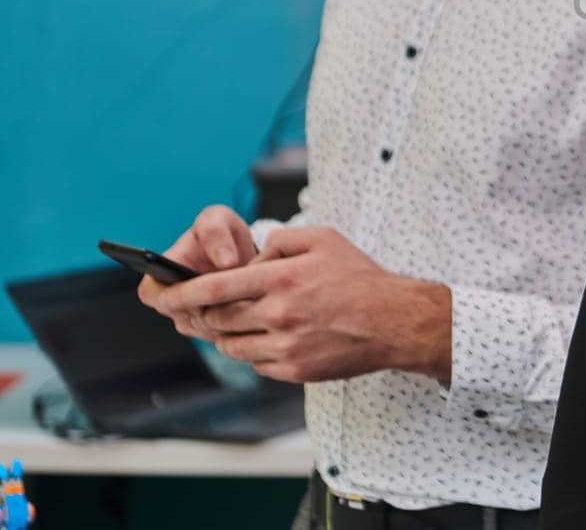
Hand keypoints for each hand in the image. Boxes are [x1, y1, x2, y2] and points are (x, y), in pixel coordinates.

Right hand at [137, 204, 256, 342]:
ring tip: (252, 298)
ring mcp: (191, 321)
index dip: (176, 292)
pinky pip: (223, 335)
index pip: (152, 293)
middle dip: (214, 306)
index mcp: (160, 275)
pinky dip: (240, 325)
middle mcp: (172, 303)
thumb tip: (226, 262)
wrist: (245, 256)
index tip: (206, 285)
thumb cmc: (224, 235)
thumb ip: (215, 232)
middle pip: (184, 316)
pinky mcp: (212, 331)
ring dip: (229, 317)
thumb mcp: (218, 220)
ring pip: (206, 329)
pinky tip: (255, 310)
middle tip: (241, 292)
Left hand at [155, 226, 451, 384]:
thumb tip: (253, 252)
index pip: (215, 287)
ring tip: (246, 321)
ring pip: (232, 345)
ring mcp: (286, 346)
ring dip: (229, 333)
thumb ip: (281, 239)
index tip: (166, 292)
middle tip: (212, 307)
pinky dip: (255, 352)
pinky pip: (256, 364)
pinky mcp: (294, 370)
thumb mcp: (323, 239)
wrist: (394, 321)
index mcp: (283, 278)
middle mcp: (280, 314)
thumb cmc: (360, 279)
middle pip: (217, 319)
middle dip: (206, 313)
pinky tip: (273, 338)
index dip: (183, 291)